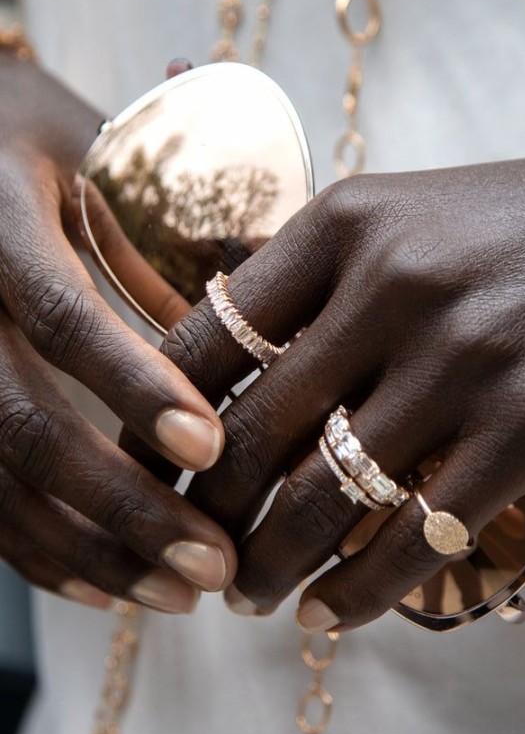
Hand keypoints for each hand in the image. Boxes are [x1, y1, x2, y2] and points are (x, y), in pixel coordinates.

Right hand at [0, 55, 237, 611]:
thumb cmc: (45, 141)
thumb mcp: (110, 156)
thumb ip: (181, 230)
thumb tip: (289, 313)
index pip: (59, 313)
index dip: (131, 383)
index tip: (213, 444)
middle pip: (18, 422)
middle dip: (121, 502)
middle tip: (214, 562)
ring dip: (88, 548)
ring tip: (179, 593)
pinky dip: (37, 552)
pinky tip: (107, 587)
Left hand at [160, 99, 524, 628]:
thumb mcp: (433, 214)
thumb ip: (346, 278)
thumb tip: (268, 360)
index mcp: (353, 221)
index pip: (210, 337)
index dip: (167, 419)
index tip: (166, 470)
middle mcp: (393, 286)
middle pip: (251, 429)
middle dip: (210, 511)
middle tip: (199, 553)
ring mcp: (462, 361)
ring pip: (321, 496)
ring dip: (272, 563)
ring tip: (254, 594)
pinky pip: (413, 537)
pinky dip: (360, 591)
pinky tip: (337, 612)